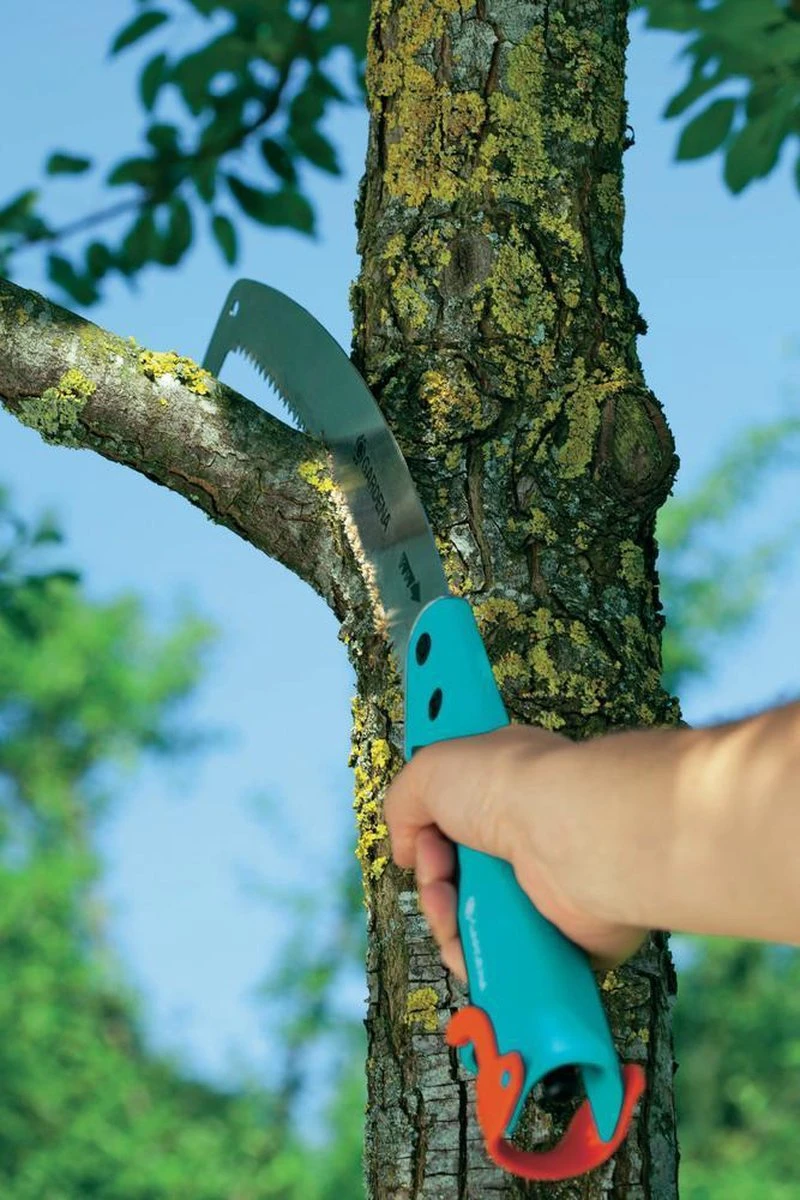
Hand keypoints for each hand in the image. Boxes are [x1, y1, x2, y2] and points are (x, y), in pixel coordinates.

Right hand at [383, 724, 646, 980]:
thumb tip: (407, 851)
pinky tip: (470, 949)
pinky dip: (480, 960)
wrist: (569, 834)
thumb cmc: (509, 788)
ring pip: (477, 923)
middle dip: (435, 888)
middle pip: (460, 880)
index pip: (456, 823)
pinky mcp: (562, 936)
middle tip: (439, 882)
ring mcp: (545, 889)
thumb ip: (403, 804)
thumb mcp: (430, 768)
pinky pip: (507, 959)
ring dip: (450, 926)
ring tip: (453, 917)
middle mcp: (527, 838)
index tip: (420, 843)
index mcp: (505, 792)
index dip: (428, 838)